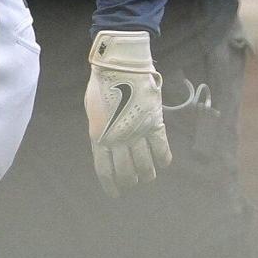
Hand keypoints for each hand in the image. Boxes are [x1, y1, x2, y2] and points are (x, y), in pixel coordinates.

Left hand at [84, 30, 172, 196]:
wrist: (120, 63)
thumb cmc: (102, 84)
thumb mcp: (94, 109)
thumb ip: (100, 129)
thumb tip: (105, 146)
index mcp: (99, 135)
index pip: (105, 170)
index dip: (111, 186)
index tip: (116, 194)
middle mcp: (118, 137)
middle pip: (127, 172)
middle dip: (130, 181)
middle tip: (133, 181)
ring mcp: (137, 131)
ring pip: (146, 166)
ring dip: (147, 173)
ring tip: (147, 174)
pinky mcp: (154, 123)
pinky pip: (162, 149)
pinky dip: (163, 159)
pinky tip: (162, 162)